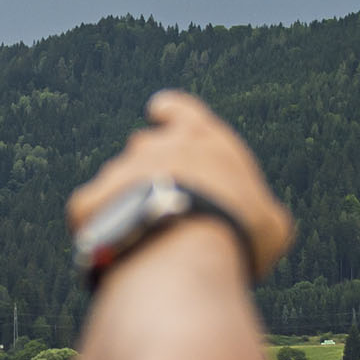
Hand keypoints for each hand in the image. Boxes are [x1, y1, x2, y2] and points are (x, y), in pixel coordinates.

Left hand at [66, 91, 293, 278]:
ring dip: (128, 204)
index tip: (159, 111)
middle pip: (145, 148)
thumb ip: (261, 214)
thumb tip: (262, 224)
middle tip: (165, 205)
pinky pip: (92, 214)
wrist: (184, 243)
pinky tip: (118, 251)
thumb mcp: (270, 223)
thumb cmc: (236, 228)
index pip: (179, 108)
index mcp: (198, 136)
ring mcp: (116, 170)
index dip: (171, 111)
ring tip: (147, 238)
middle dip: (152, 171)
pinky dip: (102, 229)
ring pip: (118, 183)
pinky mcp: (89, 201)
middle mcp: (152, 144)